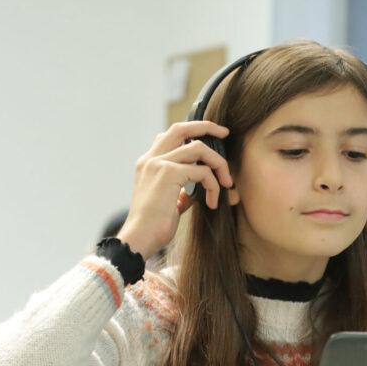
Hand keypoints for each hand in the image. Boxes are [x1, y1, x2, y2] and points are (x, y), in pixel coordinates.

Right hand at [116, 121, 232, 258]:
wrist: (140, 239)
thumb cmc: (153, 227)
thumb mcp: (169, 203)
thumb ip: (182, 191)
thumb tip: (198, 191)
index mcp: (148, 163)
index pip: (170, 136)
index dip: (192, 131)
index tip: (212, 137)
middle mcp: (151, 159)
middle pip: (181, 128)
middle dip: (207, 127)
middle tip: (225, 134)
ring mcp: (159, 163)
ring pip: (199, 148)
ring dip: (219, 164)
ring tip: (226, 184)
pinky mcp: (169, 173)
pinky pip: (202, 171)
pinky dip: (213, 186)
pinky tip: (212, 203)